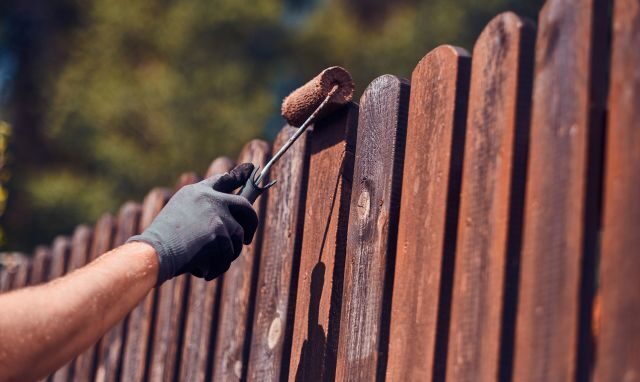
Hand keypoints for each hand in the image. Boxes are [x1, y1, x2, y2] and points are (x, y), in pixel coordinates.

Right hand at [128, 163, 258, 283]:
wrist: (154, 252)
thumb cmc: (162, 241)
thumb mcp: (178, 215)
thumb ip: (201, 210)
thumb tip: (227, 219)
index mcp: (197, 192)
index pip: (223, 180)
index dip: (239, 176)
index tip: (251, 168)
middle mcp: (210, 198)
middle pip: (244, 206)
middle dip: (251, 223)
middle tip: (248, 238)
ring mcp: (218, 215)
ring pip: (238, 238)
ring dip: (226, 254)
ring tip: (207, 261)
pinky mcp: (221, 234)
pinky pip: (228, 256)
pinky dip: (216, 267)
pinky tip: (200, 269)